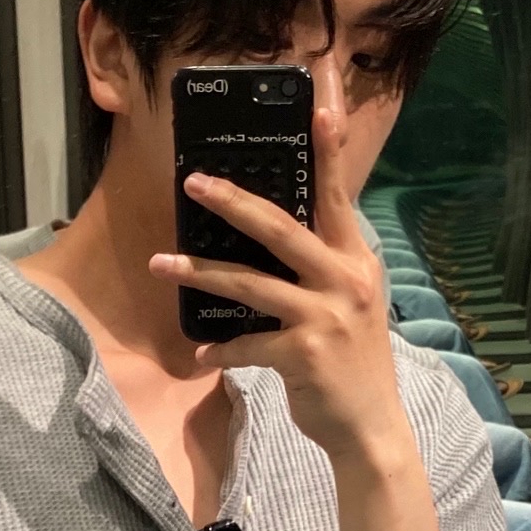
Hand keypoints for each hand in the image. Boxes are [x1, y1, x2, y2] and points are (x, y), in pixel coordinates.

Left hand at [150, 102, 408, 466]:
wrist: (370, 428)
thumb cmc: (353, 361)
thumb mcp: (351, 304)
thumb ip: (322, 268)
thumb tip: (271, 237)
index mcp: (357, 260)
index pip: (339, 194)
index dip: (329, 148)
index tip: (319, 102)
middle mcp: (346, 280)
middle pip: (281, 228)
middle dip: (232, 202)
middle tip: (193, 182)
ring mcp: (326, 316)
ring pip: (250, 282)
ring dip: (199, 272)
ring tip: (159, 263)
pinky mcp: (303, 353)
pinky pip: (245, 343)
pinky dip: (220, 350)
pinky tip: (203, 356)